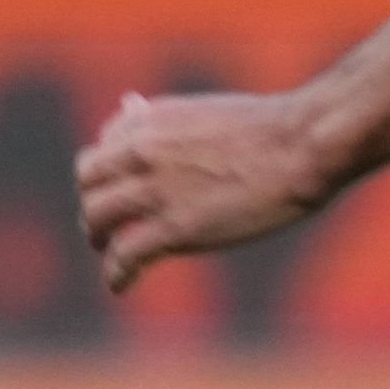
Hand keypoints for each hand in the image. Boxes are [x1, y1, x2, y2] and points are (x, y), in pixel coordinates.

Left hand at [75, 89, 328, 292]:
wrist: (301, 146)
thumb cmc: (271, 128)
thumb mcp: (207, 109)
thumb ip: (164, 117)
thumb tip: (127, 104)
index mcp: (152, 119)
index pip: (105, 144)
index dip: (110, 170)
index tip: (122, 188)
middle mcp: (142, 151)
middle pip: (88, 181)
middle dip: (95, 204)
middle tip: (104, 225)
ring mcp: (155, 190)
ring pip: (96, 218)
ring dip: (99, 239)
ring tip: (111, 256)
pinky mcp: (174, 229)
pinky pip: (125, 254)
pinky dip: (116, 273)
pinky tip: (120, 285)